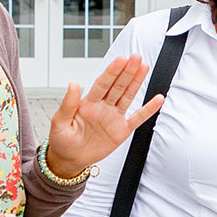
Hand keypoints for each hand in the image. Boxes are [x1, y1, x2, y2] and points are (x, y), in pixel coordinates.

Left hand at [45, 54, 164, 176]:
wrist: (70, 159)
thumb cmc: (62, 140)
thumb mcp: (59, 123)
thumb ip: (67, 104)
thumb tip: (73, 84)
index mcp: (87, 103)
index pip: (102, 83)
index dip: (112, 71)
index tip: (120, 59)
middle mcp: (103, 107)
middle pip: (117, 86)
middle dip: (127, 71)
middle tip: (136, 57)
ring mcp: (113, 117)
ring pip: (127, 96)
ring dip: (136, 82)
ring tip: (144, 67)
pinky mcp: (122, 130)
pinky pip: (138, 118)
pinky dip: (148, 109)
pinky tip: (158, 99)